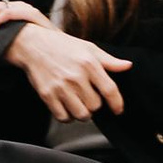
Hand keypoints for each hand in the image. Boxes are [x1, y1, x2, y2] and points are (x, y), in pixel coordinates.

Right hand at [8, 18, 129, 121]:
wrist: (34, 45)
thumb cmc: (63, 46)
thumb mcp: (88, 48)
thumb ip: (109, 60)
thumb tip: (128, 66)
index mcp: (89, 63)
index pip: (110, 90)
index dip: (117, 103)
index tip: (118, 110)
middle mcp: (76, 76)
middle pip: (95, 106)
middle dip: (95, 105)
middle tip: (89, 97)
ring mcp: (61, 87)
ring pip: (81, 115)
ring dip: (83, 113)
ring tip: (79, 103)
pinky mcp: (48, 95)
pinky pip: (63, 117)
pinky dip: (68, 116)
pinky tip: (67, 106)